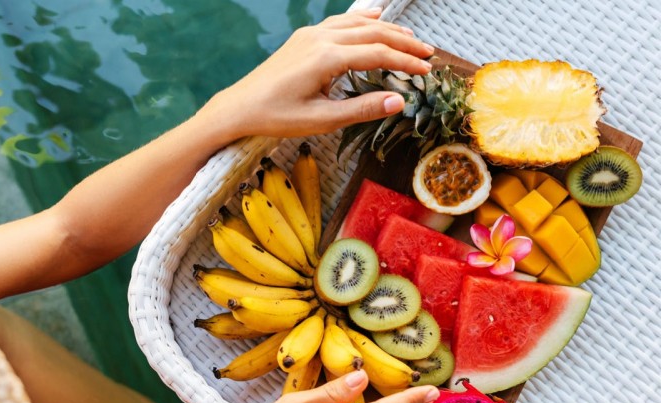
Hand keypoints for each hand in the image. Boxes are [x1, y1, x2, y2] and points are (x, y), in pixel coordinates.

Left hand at [198, 8, 433, 139]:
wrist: (239, 107)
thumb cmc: (276, 117)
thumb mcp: (321, 120)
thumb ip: (362, 109)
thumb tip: (399, 101)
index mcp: (326, 58)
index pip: (378, 54)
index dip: (405, 62)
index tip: (426, 72)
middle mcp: (319, 39)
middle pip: (373, 34)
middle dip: (403, 43)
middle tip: (428, 54)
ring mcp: (310, 35)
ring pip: (357, 24)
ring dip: (386, 30)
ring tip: (410, 39)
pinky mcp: (302, 37)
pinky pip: (339, 22)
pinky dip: (362, 20)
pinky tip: (374, 18)